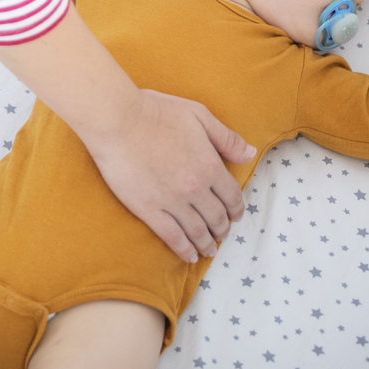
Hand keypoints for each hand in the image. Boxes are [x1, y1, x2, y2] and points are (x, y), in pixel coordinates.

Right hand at [84, 90, 255, 262]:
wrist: (117, 119)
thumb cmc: (156, 111)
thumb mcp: (198, 116)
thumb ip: (226, 138)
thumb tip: (251, 153)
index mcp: (210, 165)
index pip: (232, 196)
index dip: (237, 209)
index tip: (236, 216)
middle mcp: (195, 188)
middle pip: (217, 217)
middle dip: (223, 228)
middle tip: (223, 234)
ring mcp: (172, 201)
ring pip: (198, 231)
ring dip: (207, 243)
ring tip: (209, 250)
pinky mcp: (149, 210)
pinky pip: (172, 237)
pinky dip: (184, 250)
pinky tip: (189, 256)